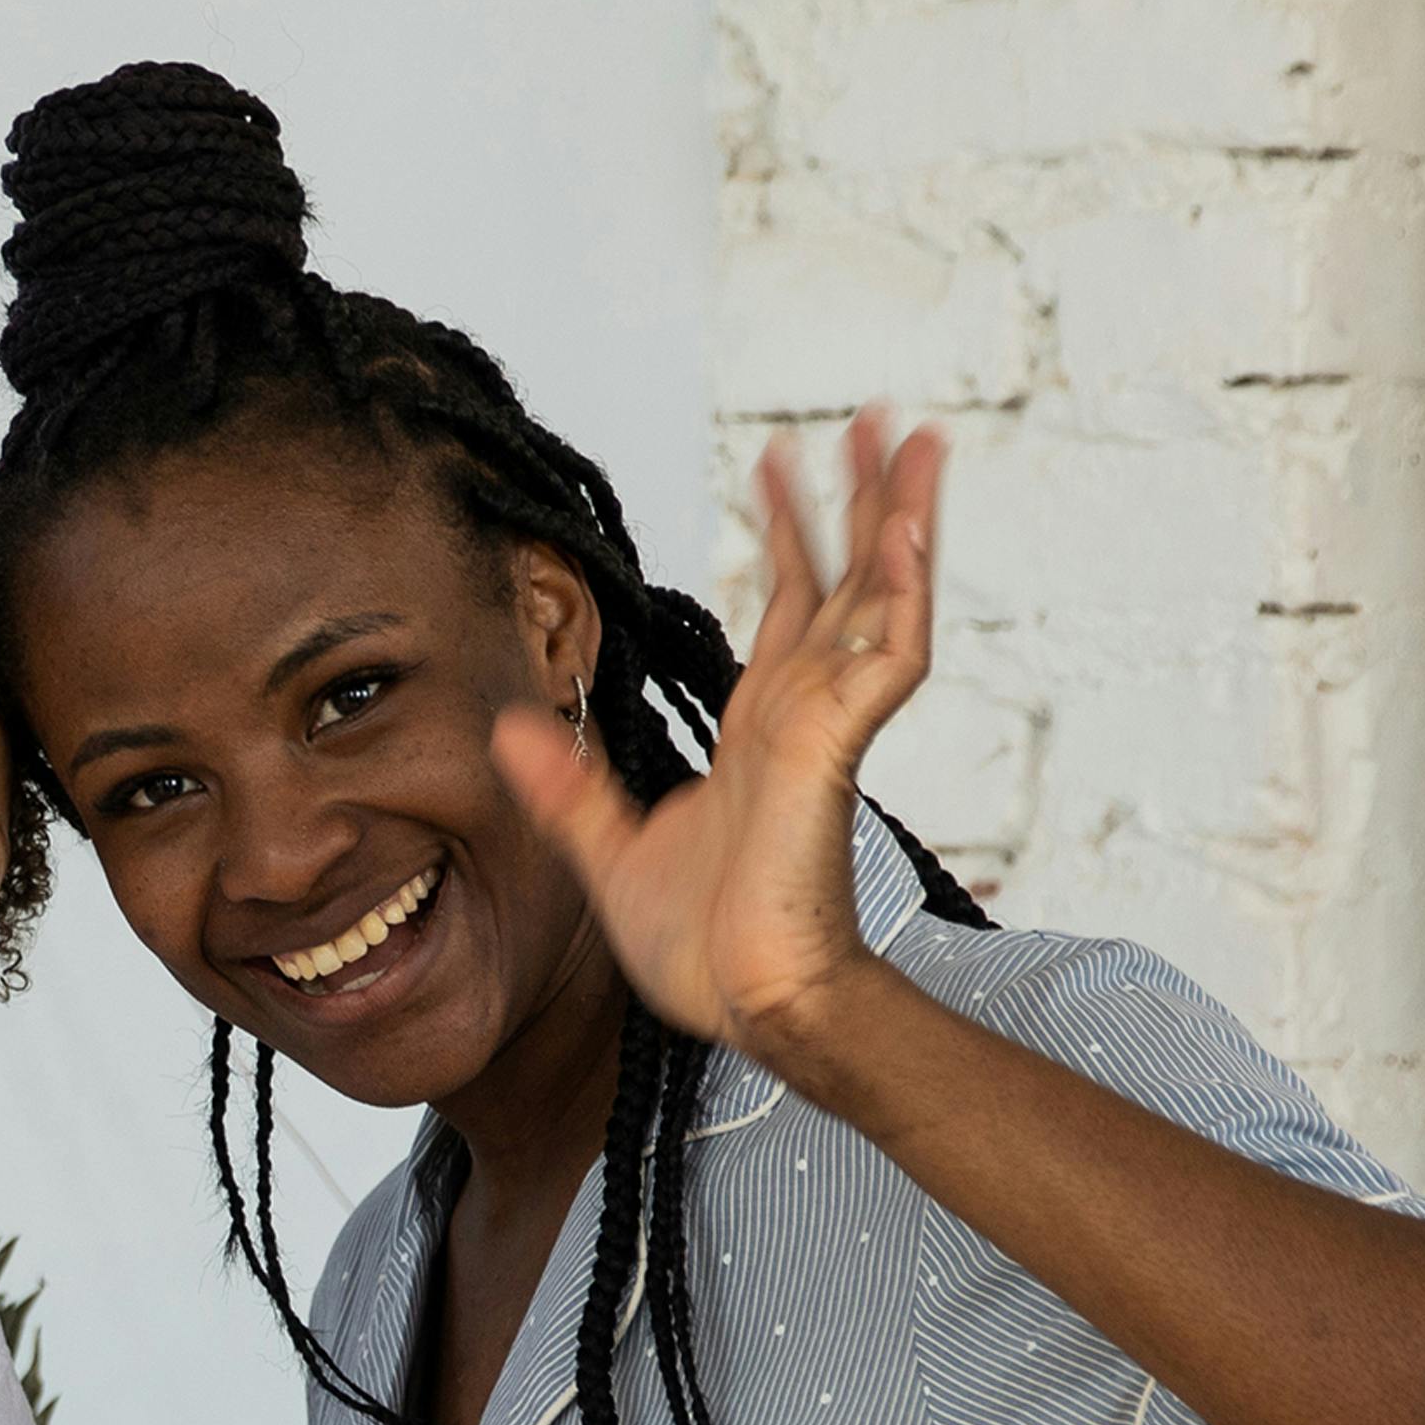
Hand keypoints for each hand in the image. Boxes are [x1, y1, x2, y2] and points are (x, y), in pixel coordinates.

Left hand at [492, 408, 942, 1070]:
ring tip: (914, 440)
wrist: (745, 1005)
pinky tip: (904, 538)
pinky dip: (895, 598)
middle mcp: (801, 714)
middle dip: (858, 498)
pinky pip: (879, 661)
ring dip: (897, 519)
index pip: (788, 606)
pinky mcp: (834, 750)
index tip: (779, 463)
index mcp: (761, 731)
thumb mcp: (608, 852)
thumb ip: (563, 786)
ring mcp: (825, 726)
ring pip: (877, 599)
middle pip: (844, 580)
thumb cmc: (705, 951)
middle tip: (870, 420)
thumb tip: (511, 726)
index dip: (789, 533)